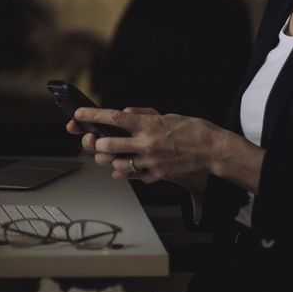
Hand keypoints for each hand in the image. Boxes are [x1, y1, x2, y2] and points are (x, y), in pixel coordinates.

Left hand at [73, 106, 264, 192]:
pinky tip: (127, 165)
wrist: (214, 151)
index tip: (78, 115)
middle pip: (106, 145)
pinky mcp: (154, 176)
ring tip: (110, 154)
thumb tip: (123, 115)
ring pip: (114, 164)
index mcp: (148, 125)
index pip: (113, 119)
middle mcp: (146, 144)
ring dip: (108, 159)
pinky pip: (129, 176)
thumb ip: (142, 115)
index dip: (92, 116)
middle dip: (95, 143)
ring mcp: (149, 163)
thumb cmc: (193, 131)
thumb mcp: (167, 115)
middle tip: (94, 140)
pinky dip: (123, 171)